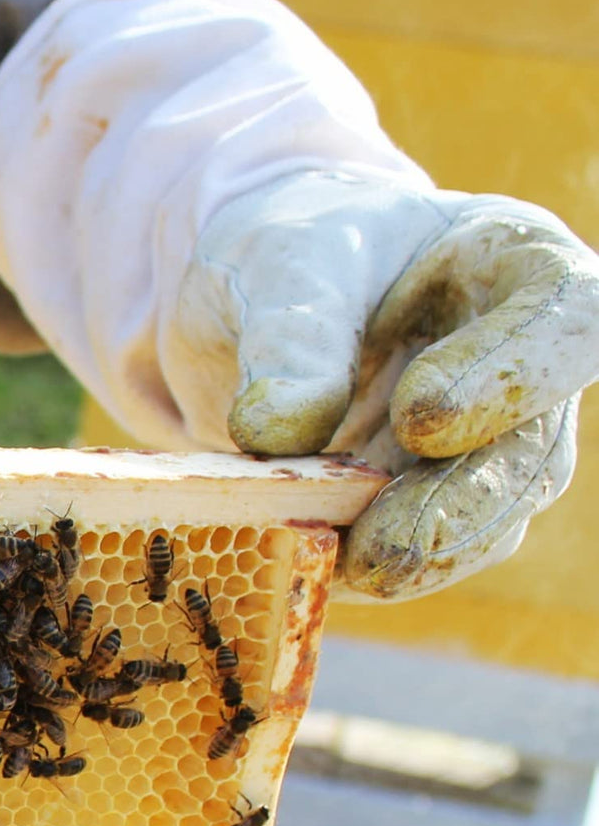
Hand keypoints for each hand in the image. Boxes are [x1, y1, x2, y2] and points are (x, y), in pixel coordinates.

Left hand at [176, 171, 598, 598]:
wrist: (259, 300)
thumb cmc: (291, 255)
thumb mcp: (277, 265)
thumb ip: (289, 336)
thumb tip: (280, 432)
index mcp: (516, 267)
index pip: (568, 317)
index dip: (510, 375)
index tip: (420, 418)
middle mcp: (521, 365)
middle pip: (533, 449)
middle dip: (461, 507)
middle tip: (387, 550)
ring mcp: (485, 444)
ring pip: (483, 520)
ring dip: (418, 555)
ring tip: (345, 570)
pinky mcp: (430, 503)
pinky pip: (414, 549)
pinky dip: (361, 561)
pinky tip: (314, 568)